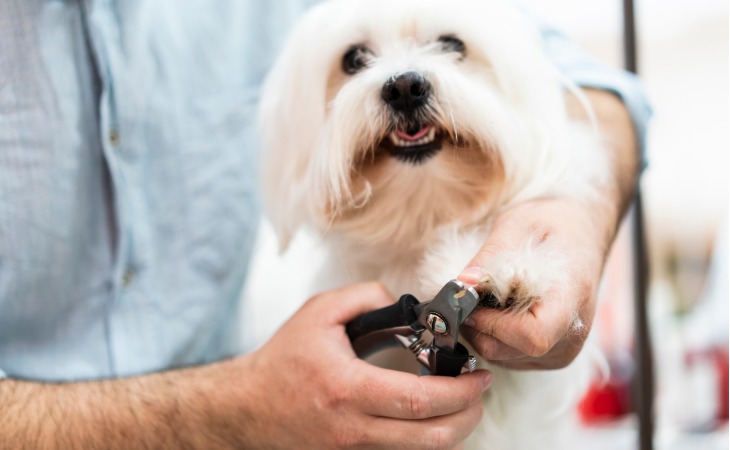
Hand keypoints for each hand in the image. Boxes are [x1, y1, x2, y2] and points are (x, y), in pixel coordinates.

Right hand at [236, 282, 491, 448]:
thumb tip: (408, 307)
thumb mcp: (320, 311)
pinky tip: (431, 419)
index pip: (419, 400)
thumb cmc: (284, 359)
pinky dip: (425, 440)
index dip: (460, 392)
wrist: (248, 407)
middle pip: (431, 438)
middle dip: (469, 417)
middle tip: (480, 393)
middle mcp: (354, 428)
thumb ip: (367, 297)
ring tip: (463, 405)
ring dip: (453, 432)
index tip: (479, 375)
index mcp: (348, 389)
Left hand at [456, 198, 606, 369]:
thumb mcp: (518, 225)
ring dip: (482, 330)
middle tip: (469, 293)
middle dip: (477, 325)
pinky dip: (493, 336)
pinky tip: (499, 308)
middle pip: (509, 350)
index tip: (473, 300)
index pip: (532, 336)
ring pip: (503, 357)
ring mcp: (563, 350)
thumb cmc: (554, 224)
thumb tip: (462, 284)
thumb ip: (490, 257)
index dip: (492, 324)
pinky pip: (510, 357)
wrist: (583, 233)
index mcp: (572, 297)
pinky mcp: (552, 355)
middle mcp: (573, 334)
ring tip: (488, 297)